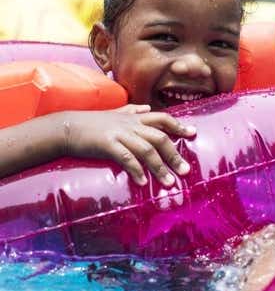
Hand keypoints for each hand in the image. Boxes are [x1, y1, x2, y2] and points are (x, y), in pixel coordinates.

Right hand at [59, 105, 195, 185]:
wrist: (65, 127)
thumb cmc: (91, 122)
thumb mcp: (114, 113)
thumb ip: (132, 110)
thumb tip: (147, 108)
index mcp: (135, 117)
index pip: (163, 118)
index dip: (178, 125)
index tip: (193, 133)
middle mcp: (131, 124)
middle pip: (160, 138)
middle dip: (174, 155)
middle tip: (185, 170)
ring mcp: (120, 134)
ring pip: (147, 150)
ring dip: (160, 168)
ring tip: (169, 183)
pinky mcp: (107, 144)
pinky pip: (126, 158)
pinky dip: (136, 170)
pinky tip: (142, 182)